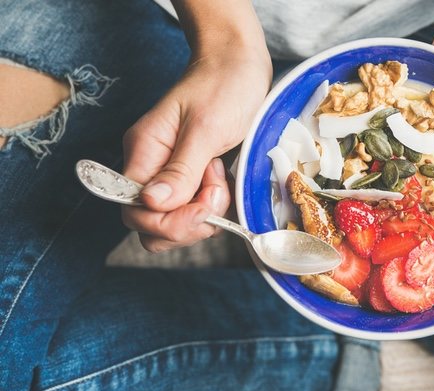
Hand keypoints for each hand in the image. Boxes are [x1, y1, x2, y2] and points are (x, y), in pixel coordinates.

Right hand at [121, 52, 270, 251]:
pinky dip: (215, 207)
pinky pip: (197, 211)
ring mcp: (173, 175)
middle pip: (152, 225)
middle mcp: (152, 168)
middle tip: (217, 190)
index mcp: (144, 152)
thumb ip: (180, 169)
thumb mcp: (205, 128)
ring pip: (176, 222)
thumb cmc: (223, 86)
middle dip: (189, 221)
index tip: (205, 203)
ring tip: (223, 178)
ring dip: (205, 214)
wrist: (240, 64)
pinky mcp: (194, 178)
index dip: (169, 221)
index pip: (134, 211)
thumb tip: (151, 203)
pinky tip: (227, 180)